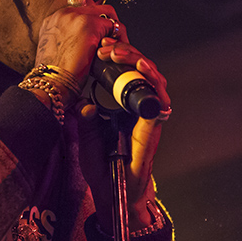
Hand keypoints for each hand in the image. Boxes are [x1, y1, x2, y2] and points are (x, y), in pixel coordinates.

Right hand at [33, 1, 122, 82]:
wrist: (51, 83)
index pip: (79, 13)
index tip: (97, 39)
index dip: (92, 25)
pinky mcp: (89, 24)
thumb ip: (67, 42)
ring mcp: (76, 17)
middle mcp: (62, 14)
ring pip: (105, 14)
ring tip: (115, 47)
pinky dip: (118, 39)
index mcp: (52, 22)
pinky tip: (116, 52)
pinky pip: (113, 25)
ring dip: (112, 30)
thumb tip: (82, 44)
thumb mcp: (56, 54)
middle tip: (110, 42)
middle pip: (93, 9)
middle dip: (104, 24)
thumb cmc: (53, 77)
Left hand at [74, 27, 170, 229]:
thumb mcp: (85, 140)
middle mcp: (136, 108)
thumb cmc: (102, 168)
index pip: (122, 74)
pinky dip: (152, 82)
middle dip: (125, 53)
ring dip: (137, 61)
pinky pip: (158, 100)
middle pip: (138, 71)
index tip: (99, 49)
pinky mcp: (153, 127)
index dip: (115, 58)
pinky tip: (142, 68)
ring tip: (120, 53)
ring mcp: (147, 116)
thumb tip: (83, 103)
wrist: (114, 193)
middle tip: (107, 47)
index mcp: (119, 106)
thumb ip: (84, 121)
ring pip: (151, 79)